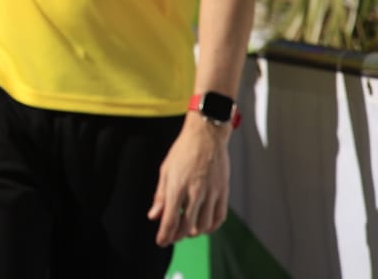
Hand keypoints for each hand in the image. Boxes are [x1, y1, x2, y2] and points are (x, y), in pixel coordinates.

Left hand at [147, 115, 231, 245]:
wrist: (206, 136)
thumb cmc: (183, 150)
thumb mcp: (165, 170)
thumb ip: (160, 195)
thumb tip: (154, 215)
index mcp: (177, 187)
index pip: (171, 219)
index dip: (165, 234)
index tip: (161, 241)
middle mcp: (195, 193)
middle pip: (187, 226)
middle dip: (178, 236)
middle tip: (173, 237)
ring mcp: (212, 193)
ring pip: (205, 225)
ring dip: (195, 232)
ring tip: (188, 230)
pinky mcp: (223, 191)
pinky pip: (220, 217)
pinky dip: (212, 226)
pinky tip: (205, 225)